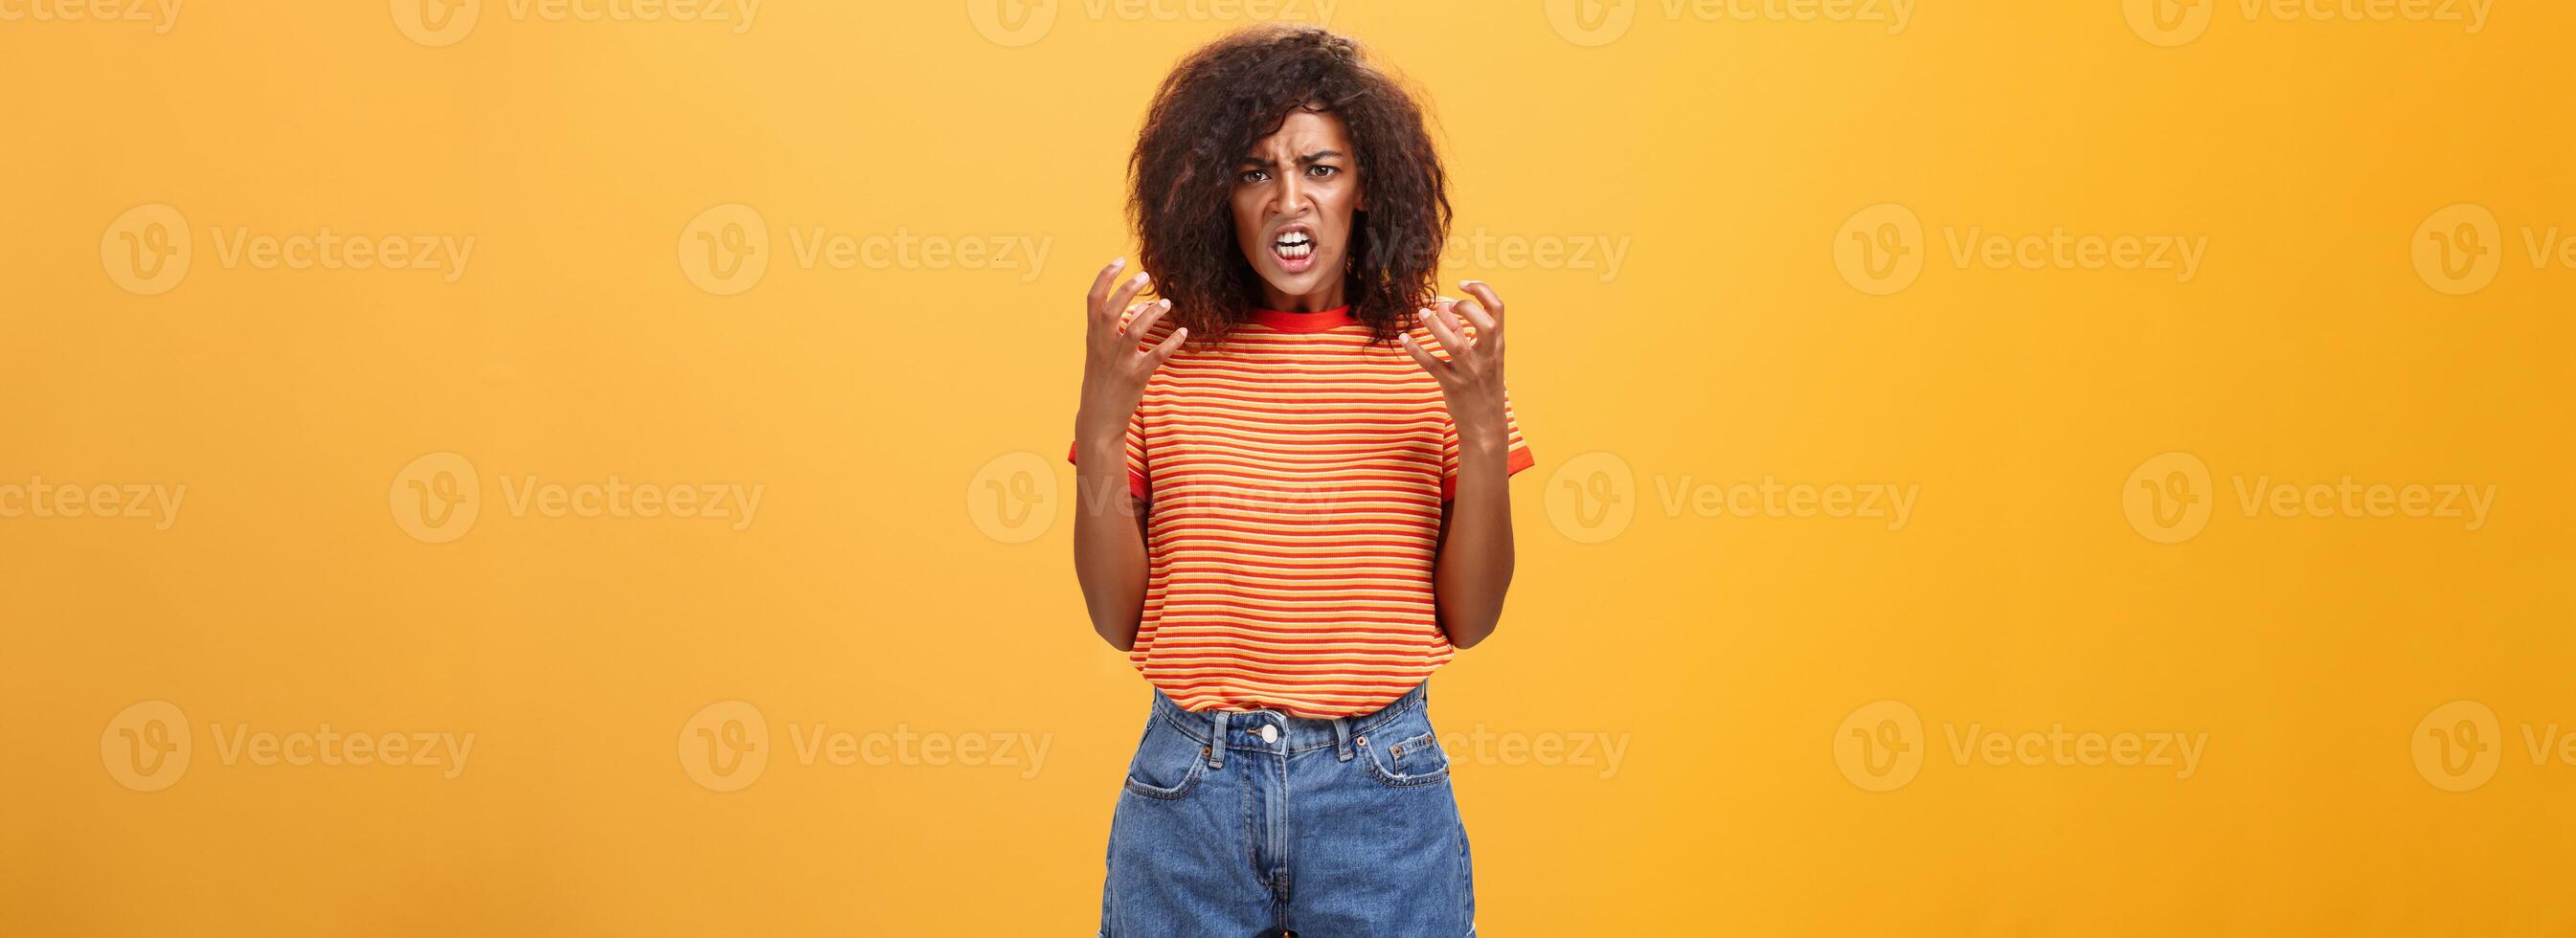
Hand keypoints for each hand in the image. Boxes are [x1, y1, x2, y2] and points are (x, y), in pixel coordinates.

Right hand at [1077, 258, 1186, 442]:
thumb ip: (1116, 330)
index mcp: (1093, 338)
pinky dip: (1171, 342)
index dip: (1105, 278)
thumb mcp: (1101, 354)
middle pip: (1112, 310)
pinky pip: (1157, 355)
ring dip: (1151, 313)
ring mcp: (1120, 362)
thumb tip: (1139, 307)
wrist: (1098, 419)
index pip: (1093, 300)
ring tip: (1166, 303)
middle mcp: (1103, 347)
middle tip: (1146, 275)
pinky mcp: (1136, 377)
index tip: (1119, 261)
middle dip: (1128, 289)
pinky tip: (1183, 333)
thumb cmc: (1102, 382)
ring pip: (1134, 329)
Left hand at [1400, 280, 1508, 437]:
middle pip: (1485, 324)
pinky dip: (1417, 350)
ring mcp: (1471, 372)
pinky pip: (1433, 365)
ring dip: (1437, 326)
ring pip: (1455, 345)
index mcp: (1497, 345)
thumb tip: (1443, 306)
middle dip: (1466, 308)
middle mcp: (1487, 357)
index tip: (1463, 284)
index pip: (1498, 309)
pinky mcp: (1454, 386)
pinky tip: (1404, 339)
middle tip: (1448, 305)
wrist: (1486, 424)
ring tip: (1422, 314)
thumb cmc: (1483, 386)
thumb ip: (1463, 332)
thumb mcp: (1481, 357)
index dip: (1482, 291)